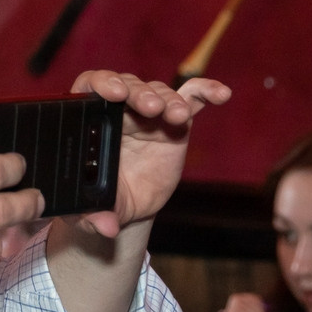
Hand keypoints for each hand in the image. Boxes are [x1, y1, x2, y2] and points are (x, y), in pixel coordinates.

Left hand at [62, 70, 230, 239]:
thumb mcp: (92, 210)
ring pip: (159, 93)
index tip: (114, 93)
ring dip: (169, 100)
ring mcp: (149, 114)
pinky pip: (191, 99)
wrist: (127, 204)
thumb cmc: (103, 198)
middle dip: (141, 93)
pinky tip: (221, 94)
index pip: (90, 87)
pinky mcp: (175, 122)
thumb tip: (107, 228)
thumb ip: (94, 216)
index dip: (101, 84)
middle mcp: (119, 111)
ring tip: (178, 116)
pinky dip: (206, 92)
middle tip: (150, 108)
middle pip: (129, 87)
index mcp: (92, 121)